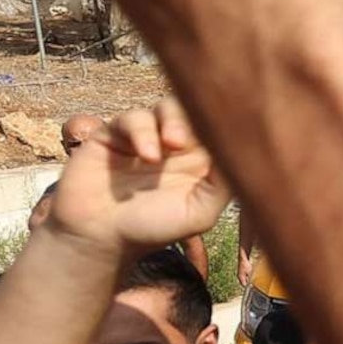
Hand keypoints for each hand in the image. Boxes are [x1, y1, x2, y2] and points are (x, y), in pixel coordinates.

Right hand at [46, 99, 231, 253]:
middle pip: (196, 108)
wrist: (98, 236)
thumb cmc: (152, 228)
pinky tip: (145, 155)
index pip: (219, 129)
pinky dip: (142, 131)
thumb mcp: (199, 213)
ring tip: (171, 145)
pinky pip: (132, 118)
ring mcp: (146, 137)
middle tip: (194, 137)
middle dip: (199, 115)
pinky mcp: (115, 134)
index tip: (235, 123)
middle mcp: (175, 145)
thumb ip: (223, 184)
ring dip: (172, 120)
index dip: (227, 123)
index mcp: (200, 160)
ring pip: (166, 106)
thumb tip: (244, 152)